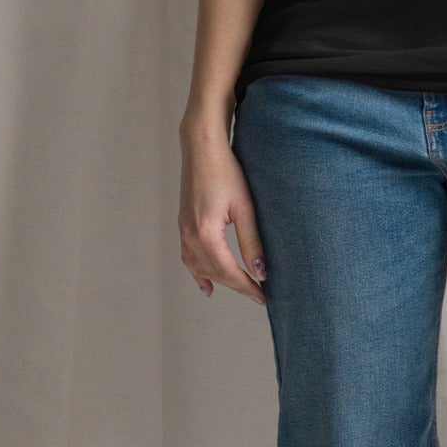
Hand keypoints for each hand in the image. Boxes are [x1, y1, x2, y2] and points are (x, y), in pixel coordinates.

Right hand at [178, 126, 267, 303]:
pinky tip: (206, 283)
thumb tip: (260, 271)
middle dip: (237, 285)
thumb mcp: (244, 208)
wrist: (202, 148)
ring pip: (200, 268)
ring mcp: (184, 231)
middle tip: (258, 294)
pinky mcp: (183, 224)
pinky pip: (188, 257)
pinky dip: (197, 273)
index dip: (248, 287)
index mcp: (206, 234)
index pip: (230, 272)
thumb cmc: (226, 172)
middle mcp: (191, 236)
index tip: (263, 297)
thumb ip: (251, 242)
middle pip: (215, 273)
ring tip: (238, 290)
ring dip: (219, 281)